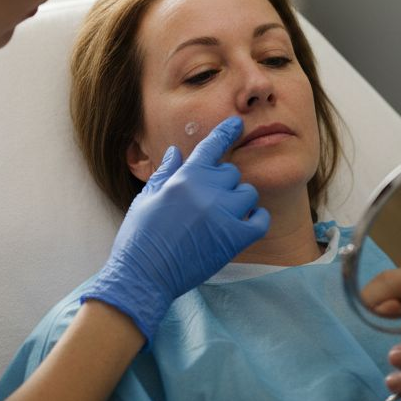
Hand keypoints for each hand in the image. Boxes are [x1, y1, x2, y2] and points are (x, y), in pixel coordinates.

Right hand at [82, 116, 270, 343]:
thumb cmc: (139, 237)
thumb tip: (177, 151)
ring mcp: (223, 213)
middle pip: (232, 173)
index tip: (237, 124)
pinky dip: (256, 219)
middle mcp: (207, 190)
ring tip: (223, 216)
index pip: (212, 145)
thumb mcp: (147, 198)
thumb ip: (166, 173)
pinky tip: (245, 224)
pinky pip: (260, 219)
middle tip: (209, 202)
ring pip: (248, 193)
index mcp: (185, 177)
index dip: (226, 132)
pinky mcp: (234, 238)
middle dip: (223, 183)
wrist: (143, 276)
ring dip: (240, 201)